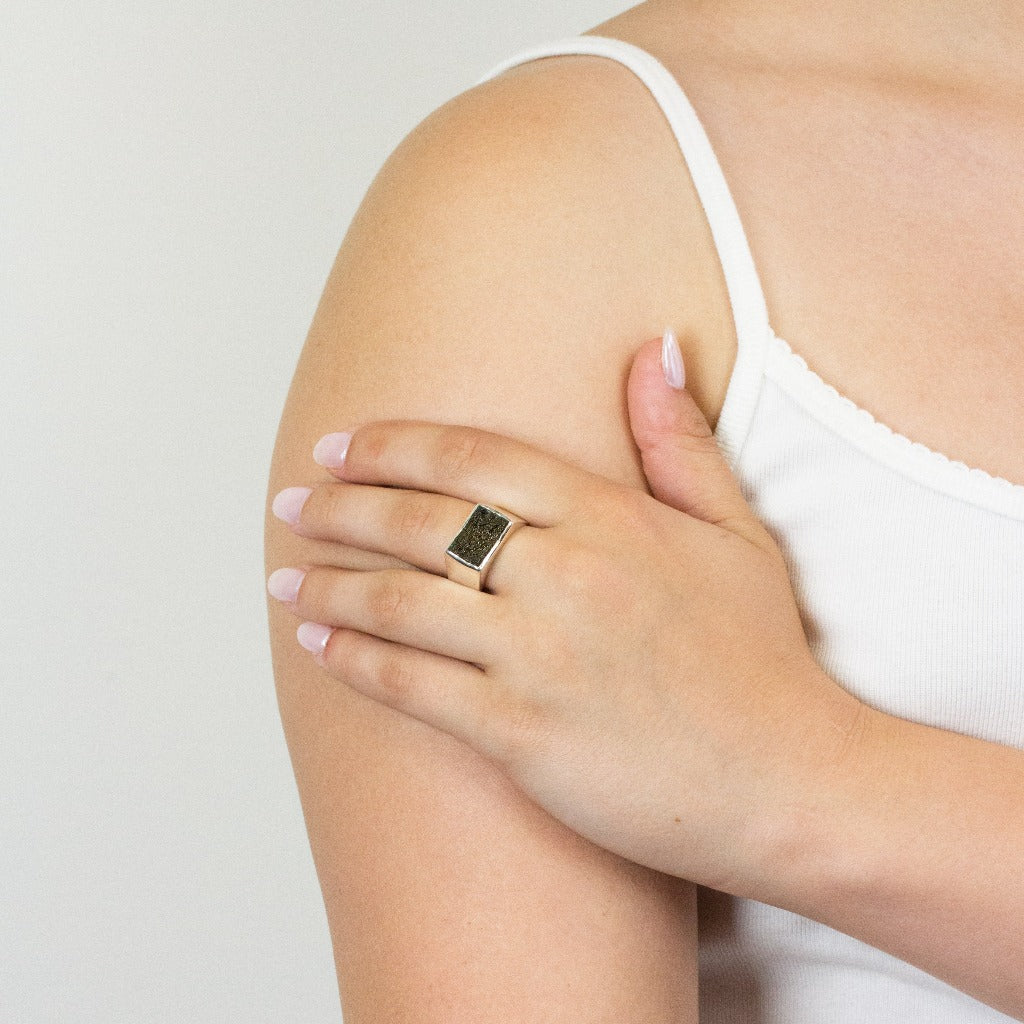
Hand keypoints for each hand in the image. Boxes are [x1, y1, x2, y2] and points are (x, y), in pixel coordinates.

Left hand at [266, 331, 867, 896]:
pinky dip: (354, 660)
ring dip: (327, 584)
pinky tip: (317, 643)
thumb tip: (652, 345)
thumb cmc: (762, 658)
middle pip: (422, 522)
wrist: (792, 784)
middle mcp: (568, 576)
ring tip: (282, 576)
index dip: (393, 446)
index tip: (341, 447)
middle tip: (292, 503)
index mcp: (613, 519)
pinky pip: (413, 688)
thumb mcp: (736, 533)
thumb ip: (678, 439)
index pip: (475, 458)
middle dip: (340, 507)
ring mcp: (541, 657)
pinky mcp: (523, 736)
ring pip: (402, 603)